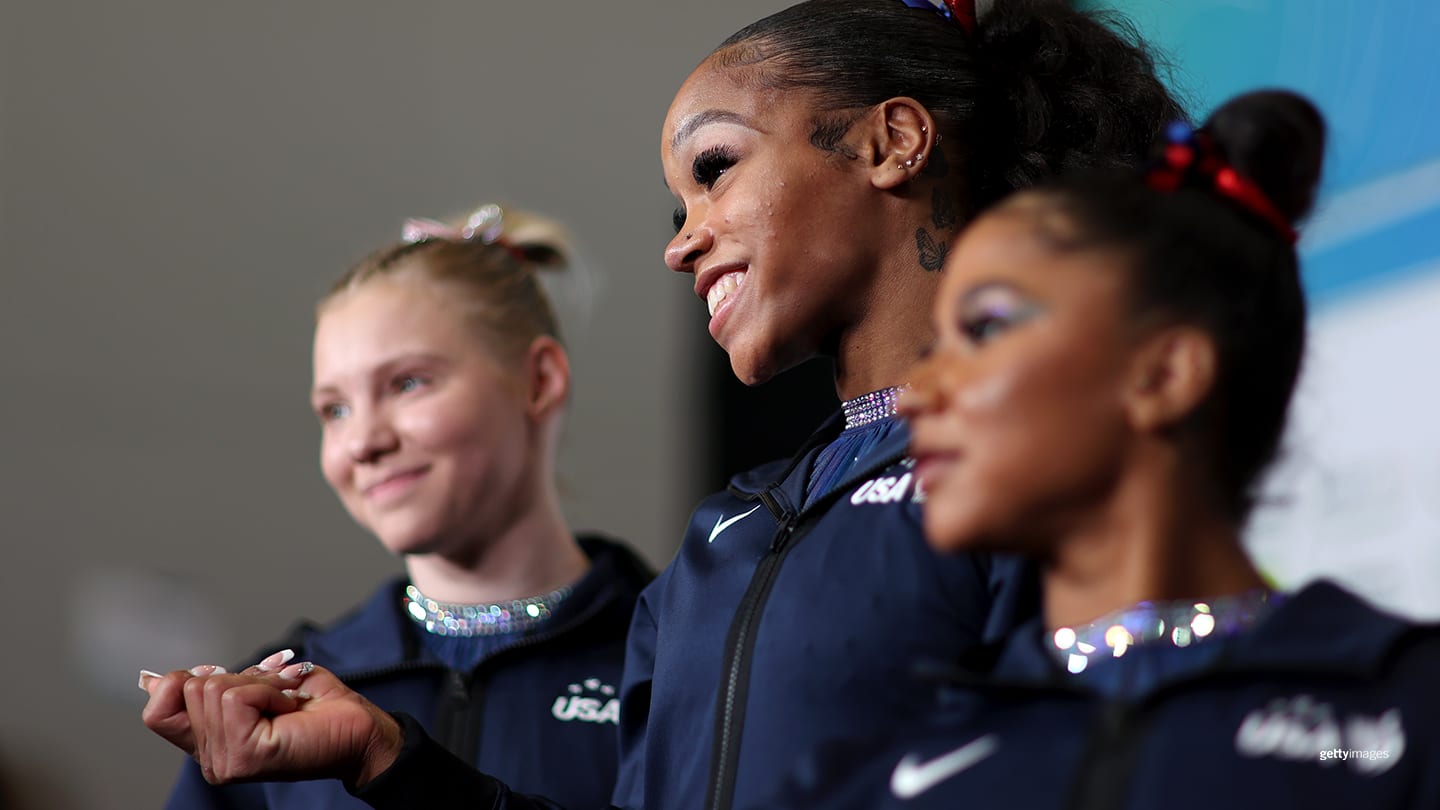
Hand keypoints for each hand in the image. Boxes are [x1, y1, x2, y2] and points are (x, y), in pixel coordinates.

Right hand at [139, 651, 403, 788]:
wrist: (361, 728)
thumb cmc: (316, 706)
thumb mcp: (254, 685)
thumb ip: (206, 686)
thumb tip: (150, 680)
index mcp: (208, 741)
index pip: (156, 712)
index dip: (180, 682)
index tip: (227, 679)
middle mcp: (210, 758)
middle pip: (192, 687)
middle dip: (241, 676)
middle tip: (276, 693)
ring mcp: (224, 762)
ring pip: (214, 689)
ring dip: (260, 682)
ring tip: (285, 702)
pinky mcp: (244, 757)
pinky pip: (238, 698)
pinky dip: (269, 689)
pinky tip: (289, 708)